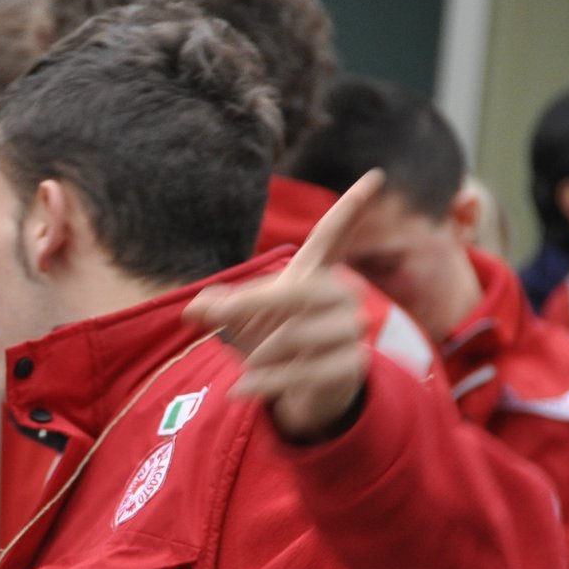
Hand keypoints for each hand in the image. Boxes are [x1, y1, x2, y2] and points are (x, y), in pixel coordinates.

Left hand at [182, 170, 385, 441]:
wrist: (299, 392)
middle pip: (301, 290)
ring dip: (263, 350)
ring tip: (249, 362)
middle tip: (219, 318)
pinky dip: (268, 380)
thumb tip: (194, 308)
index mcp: (315, 275)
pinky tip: (242, 387)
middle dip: (255, 303)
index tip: (375, 176)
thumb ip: (219, 307)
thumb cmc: (270, 342)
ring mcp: (351, 329)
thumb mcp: (240, 322)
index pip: (333, 236)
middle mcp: (341, 295)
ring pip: (299, 334)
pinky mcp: (351, 365)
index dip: (351, 208)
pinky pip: (307, 370)